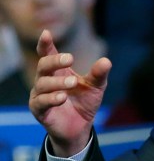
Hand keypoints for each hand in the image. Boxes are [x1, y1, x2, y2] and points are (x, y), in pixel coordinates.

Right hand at [29, 29, 110, 156]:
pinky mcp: (39, 110)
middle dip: (55, 61)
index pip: (47, 54)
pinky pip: (40, 102)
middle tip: (69, 59)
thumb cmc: (84, 102)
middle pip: (43, 66)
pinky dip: (51, 99)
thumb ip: (99, 74)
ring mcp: (40, 95)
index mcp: (58, 71)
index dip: (45, 44)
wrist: (80, 127)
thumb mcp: (96, 87)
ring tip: (72, 83)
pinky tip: (62, 97)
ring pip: (42, 84)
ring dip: (57, 82)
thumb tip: (106, 61)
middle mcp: (45, 81)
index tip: (46, 33)